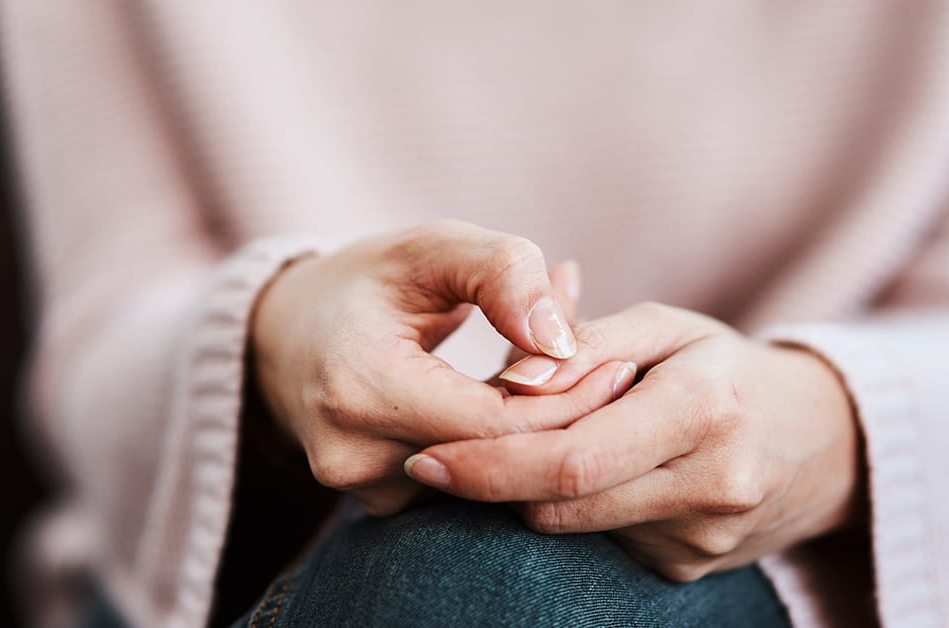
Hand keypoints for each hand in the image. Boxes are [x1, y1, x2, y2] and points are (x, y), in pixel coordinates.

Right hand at [251, 220, 625, 515]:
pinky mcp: (375, 507)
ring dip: (532, 438)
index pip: (498, 424)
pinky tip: (514, 410)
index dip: (568, 400)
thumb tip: (562, 344)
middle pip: (498, 462)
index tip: (618, 366)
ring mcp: (360, 491)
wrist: (284, 337)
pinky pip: (462, 489)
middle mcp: (352, 456)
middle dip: (562, 422)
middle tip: (613, 376)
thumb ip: (502, 275)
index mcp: (360, 386)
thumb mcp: (432, 248)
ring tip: (562, 383)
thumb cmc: (366, 282)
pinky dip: (498, 452)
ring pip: (486, 483)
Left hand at [405, 302, 862, 579]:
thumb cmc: (723, 367)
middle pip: (561, 505)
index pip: (570, 460)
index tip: (425, 459)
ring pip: (572, 527)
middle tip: (439, 460)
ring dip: (533, 491)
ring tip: (542, 443)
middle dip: (491, 483)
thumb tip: (511, 381)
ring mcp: (701, 540)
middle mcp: (710, 486)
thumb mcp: (663, 327)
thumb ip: (584, 343)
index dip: (487, 465)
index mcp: (703, 410)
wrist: (819, 441)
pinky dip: (574, 508)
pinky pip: (599, 542)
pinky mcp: (688, 568)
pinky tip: (590, 473)